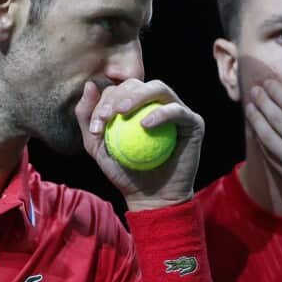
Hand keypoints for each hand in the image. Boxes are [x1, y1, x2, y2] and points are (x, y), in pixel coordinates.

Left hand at [75, 79, 203, 210]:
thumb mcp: (96, 147)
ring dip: (137, 96)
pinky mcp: (193, 122)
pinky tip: (145, 124)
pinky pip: (177, 111)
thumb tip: (90, 85)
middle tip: (108, 116)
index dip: (104, 102)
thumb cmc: (124, 172)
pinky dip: (160, 114)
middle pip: (137, 84)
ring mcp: (177, 110)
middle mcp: (157, 103)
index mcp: (136, 105)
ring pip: (158, 88)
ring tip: (122, 111)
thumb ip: (88, 117)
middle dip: (118, 96)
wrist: (151, 198)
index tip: (95, 126)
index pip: (118, 91)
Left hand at [246, 61, 281, 227]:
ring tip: (249, 108)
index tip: (267, 83)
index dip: (278, 93)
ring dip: (257, 122)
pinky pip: (272, 159)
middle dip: (263, 103)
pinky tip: (257, 133)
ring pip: (269, 140)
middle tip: (253, 90)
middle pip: (277, 121)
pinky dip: (262, 144)